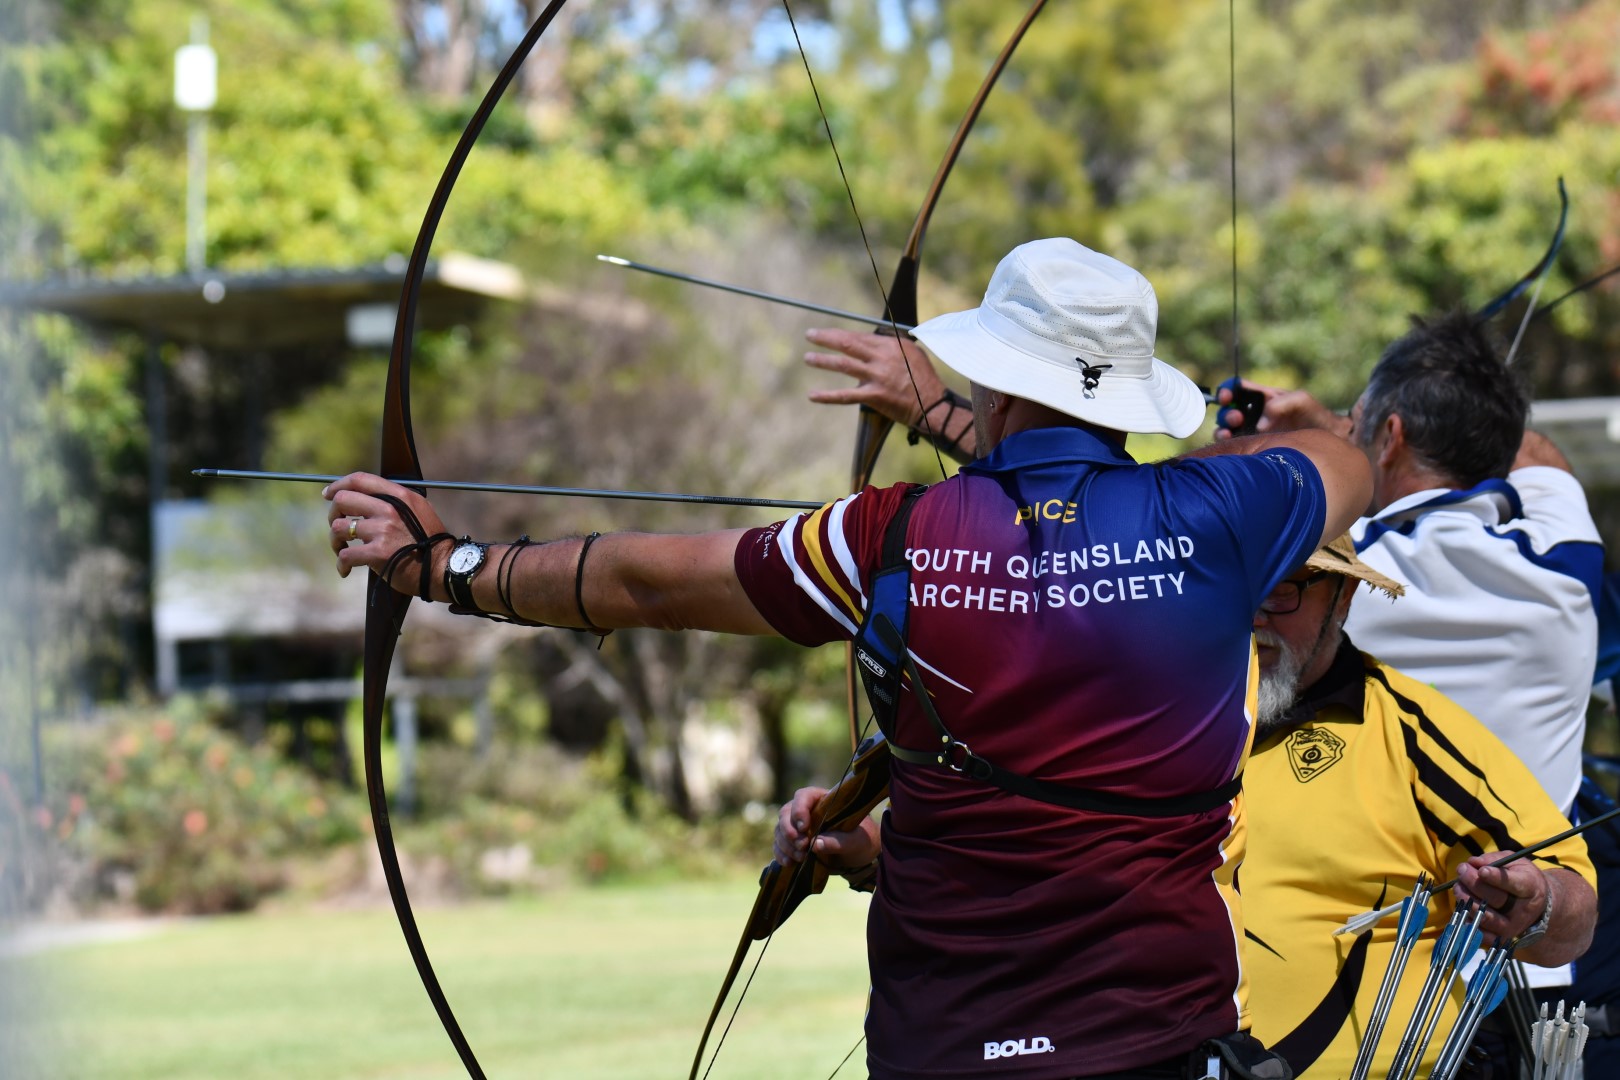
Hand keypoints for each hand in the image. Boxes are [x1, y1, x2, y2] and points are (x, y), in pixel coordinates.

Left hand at [323, 472, 452, 595]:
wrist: (443, 568)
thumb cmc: (431, 542)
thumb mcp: (419, 510)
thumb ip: (396, 501)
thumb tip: (367, 498)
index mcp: (399, 496)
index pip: (360, 480)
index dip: (338, 485)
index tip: (328, 494)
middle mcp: (389, 509)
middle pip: (343, 500)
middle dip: (333, 514)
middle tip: (338, 527)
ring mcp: (383, 530)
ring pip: (338, 528)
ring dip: (335, 541)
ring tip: (342, 550)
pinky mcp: (378, 553)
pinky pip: (346, 555)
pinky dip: (341, 564)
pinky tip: (345, 570)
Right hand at [773, 785, 880, 868]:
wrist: (861, 856)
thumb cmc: (862, 840)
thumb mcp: (857, 841)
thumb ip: (839, 841)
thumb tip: (816, 844)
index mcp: (824, 800)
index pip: (804, 796)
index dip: (799, 809)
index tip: (804, 828)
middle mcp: (808, 810)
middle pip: (786, 812)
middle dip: (789, 830)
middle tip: (802, 846)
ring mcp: (799, 826)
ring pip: (780, 829)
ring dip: (786, 844)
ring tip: (800, 857)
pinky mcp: (795, 842)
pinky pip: (779, 845)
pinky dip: (781, 854)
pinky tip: (789, 863)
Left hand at [804, 328, 946, 428]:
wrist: (932, 404)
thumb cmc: (923, 378)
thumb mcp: (912, 352)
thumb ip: (891, 345)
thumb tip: (874, 339)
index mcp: (890, 345)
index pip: (859, 336)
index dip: (840, 334)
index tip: (827, 333)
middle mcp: (882, 358)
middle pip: (848, 343)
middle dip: (826, 337)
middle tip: (810, 334)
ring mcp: (877, 377)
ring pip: (844, 365)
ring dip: (823, 361)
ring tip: (808, 358)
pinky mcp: (874, 396)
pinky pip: (846, 396)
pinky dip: (827, 396)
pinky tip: (812, 395)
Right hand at [1213, 380, 1349, 440]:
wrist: (1328, 439)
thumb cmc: (1316, 415)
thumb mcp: (1302, 400)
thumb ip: (1281, 403)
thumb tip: (1260, 425)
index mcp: (1263, 397)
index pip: (1238, 389)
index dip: (1227, 390)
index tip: (1227, 397)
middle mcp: (1255, 413)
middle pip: (1228, 409)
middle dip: (1227, 412)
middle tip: (1237, 418)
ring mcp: (1253, 431)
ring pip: (1226, 428)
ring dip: (1223, 429)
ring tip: (1230, 432)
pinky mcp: (1254, 447)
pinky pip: (1233, 445)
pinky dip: (1226, 444)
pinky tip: (1231, 444)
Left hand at [1454, 854, 1549, 943]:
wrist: (1535, 905)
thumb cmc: (1521, 878)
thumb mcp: (1514, 862)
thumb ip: (1494, 860)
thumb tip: (1473, 862)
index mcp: (1530, 888)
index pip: (1514, 884)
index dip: (1496, 877)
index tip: (1482, 871)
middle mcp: (1522, 911)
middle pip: (1495, 899)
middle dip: (1473, 882)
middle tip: (1461, 869)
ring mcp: (1511, 927)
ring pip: (1485, 916)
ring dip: (1466, 899)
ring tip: (1458, 886)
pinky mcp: (1500, 938)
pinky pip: (1479, 932)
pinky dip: (1466, 919)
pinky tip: (1462, 906)